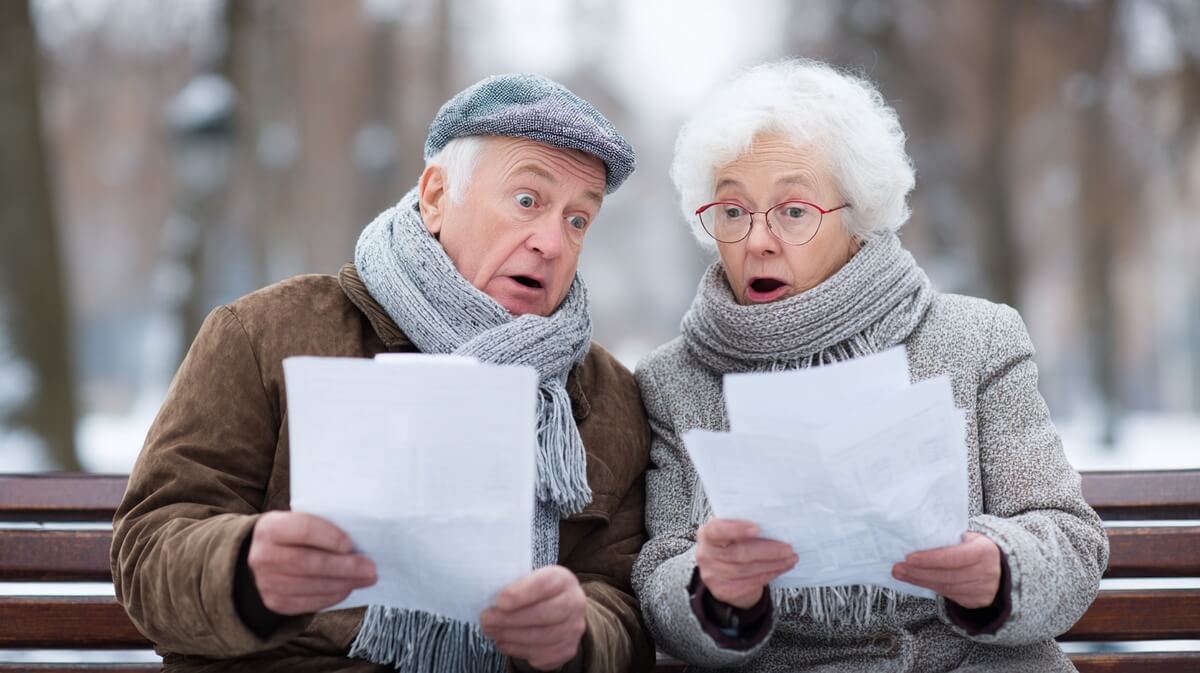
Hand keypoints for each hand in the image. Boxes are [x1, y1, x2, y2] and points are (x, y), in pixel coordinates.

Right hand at [247, 511, 376, 614]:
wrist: (257, 557)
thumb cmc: (290, 535)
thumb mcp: (296, 520)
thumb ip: (321, 527)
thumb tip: (360, 541)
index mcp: (270, 528)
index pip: (303, 530)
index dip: (329, 537)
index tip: (351, 544)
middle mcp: (263, 556)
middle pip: (308, 563)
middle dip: (344, 567)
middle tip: (370, 568)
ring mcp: (266, 582)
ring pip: (311, 586)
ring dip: (344, 583)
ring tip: (366, 578)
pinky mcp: (275, 603)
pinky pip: (309, 603)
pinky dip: (333, 596)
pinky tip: (348, 588)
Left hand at [480, 565, 586, 670]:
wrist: (564, 611)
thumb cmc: (539, 593)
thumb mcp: (531, 579)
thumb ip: (515, 584)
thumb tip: (488, 597)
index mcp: (563, 580)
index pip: (545, 584)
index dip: (521, 593)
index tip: (499, 601)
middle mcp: (575, 603)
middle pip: (543, 614)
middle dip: (510, 619)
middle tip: (486, 620)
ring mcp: (573, 629)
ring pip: (541, 637)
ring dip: (510, 636)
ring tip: (491, 631)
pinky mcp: (567, 649)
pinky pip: (540, 655)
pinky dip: (517, 650)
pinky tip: (504, 642)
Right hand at [695, 518, 797, 609]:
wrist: (723, 573)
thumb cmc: (731, 545)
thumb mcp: (731, 532)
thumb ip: (744, 526)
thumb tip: (773, 523)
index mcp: (707, 533)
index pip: (717, 530)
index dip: (737, 529)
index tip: (757, 528)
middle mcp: (706, 555)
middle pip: (739, 553)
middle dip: (768, 551)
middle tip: (787, 548)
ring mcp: (713, 575)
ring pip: (748, 570)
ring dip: (774, 564)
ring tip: (790, 558)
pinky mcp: (724, 591)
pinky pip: (751, 583)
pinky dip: (770, 574)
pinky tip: (781, 568)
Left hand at [892, 532, 1001, 607]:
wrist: (1003, 568)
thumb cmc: (978, 547)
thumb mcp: (970, 538)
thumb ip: (950, 539)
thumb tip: (918, 537)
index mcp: (985, 552)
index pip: (953, 557)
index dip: (930, 559)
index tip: (909, 558)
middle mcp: (986, 573)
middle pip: (946, 576)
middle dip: (918, 572)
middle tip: (898, 568)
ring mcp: (983, 590)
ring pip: (946, 587)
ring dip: (920, 581)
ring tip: (902, 574)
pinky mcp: (976, 601)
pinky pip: (949, 595)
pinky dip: (931, 587)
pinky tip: (918, 581)